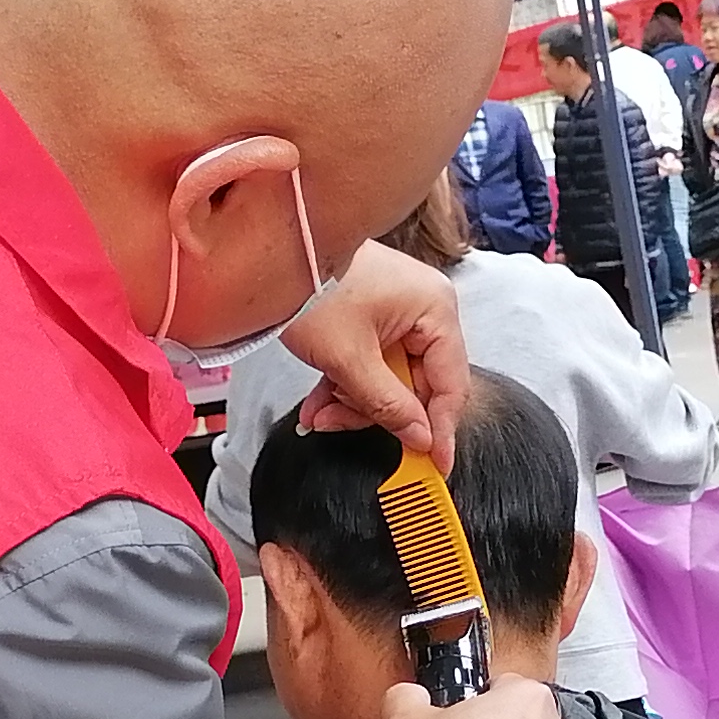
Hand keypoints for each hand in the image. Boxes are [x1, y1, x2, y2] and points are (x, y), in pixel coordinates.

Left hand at [287, 240, 463, 466]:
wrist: (268, 254)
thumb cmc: (312, 290)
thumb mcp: (348, 360)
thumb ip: (388, 405)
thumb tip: (420, 438)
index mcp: (435, 309)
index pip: (451, 383)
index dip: (440, 428)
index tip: (434, 464)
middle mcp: (426, 308)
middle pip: (417, 384)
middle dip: (374, 411)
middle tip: (337, 424)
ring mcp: (400, 311)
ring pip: (389, 378)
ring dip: (353, 402)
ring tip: (318, 413)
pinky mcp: (374, 316)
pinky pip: (372, 362)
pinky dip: (345, 384)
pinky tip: (318, 403)